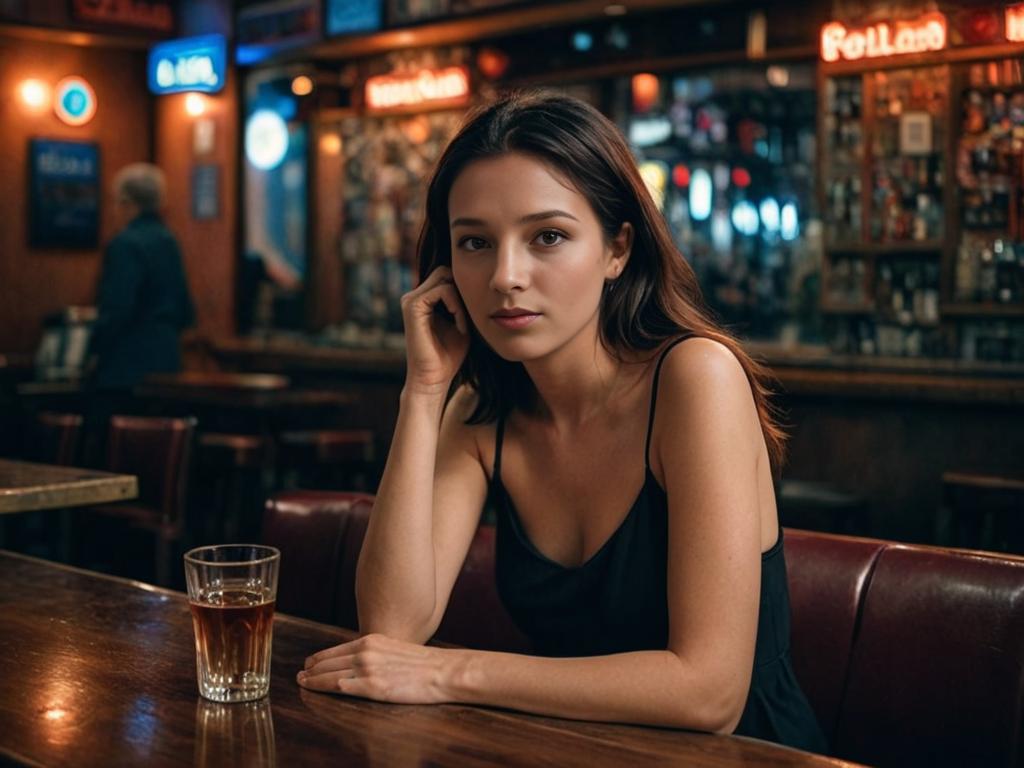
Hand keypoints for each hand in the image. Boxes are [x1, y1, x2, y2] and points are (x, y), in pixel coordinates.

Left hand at [297, 633, 455, 703]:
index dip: (320, 657)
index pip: (337, 649)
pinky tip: (314, 688)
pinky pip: (340, 687)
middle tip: (300, 673)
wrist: (442, 670)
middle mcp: (366, 651)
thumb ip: (377, 652)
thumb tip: (363, 661)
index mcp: (372, 640)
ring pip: (329, 673)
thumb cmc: (424, 663)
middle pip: (329, 660)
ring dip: (312, 678)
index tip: (310, 662)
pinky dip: (324, 687)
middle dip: (312, 668)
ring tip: (302, 681)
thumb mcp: (395, 648)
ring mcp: (368, 669)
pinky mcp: (373, 687)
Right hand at [400, 267, 469, 395]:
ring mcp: (411, 300)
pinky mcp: (413, 306)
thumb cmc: (448, 356)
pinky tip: (460, 326)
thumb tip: (477, 284)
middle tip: (468, 319)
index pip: (447, 276)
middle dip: (462, 292)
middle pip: (445, 272)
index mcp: (423, 300)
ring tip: (463, 325)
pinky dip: (457, 307)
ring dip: (461, 301)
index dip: (464, 292)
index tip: (470, 319)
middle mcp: (413, 296)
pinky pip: (443, 291)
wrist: (434, 379)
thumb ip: (463, 305)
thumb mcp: (461, 324)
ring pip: (445, 278)